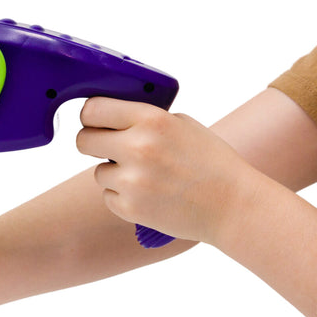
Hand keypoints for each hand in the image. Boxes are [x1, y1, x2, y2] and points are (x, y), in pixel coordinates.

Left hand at [76, 97, 264, 244]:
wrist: (233, 206)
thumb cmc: (211, 162)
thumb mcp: (183, 124)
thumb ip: (145, 118)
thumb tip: (110, 116)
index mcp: (152, 120)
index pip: (93, 109)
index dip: (91, 116)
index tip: (95, 122)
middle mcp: (138, 147)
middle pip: (83, 140)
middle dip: (93, 143)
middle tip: (109, 148)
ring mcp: (132, 180)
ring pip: (98, 172)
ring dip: (115, 174)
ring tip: (147, 176)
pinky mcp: (130, 208)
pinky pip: (108, 196)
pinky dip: (123, 197)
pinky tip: (150, 195)